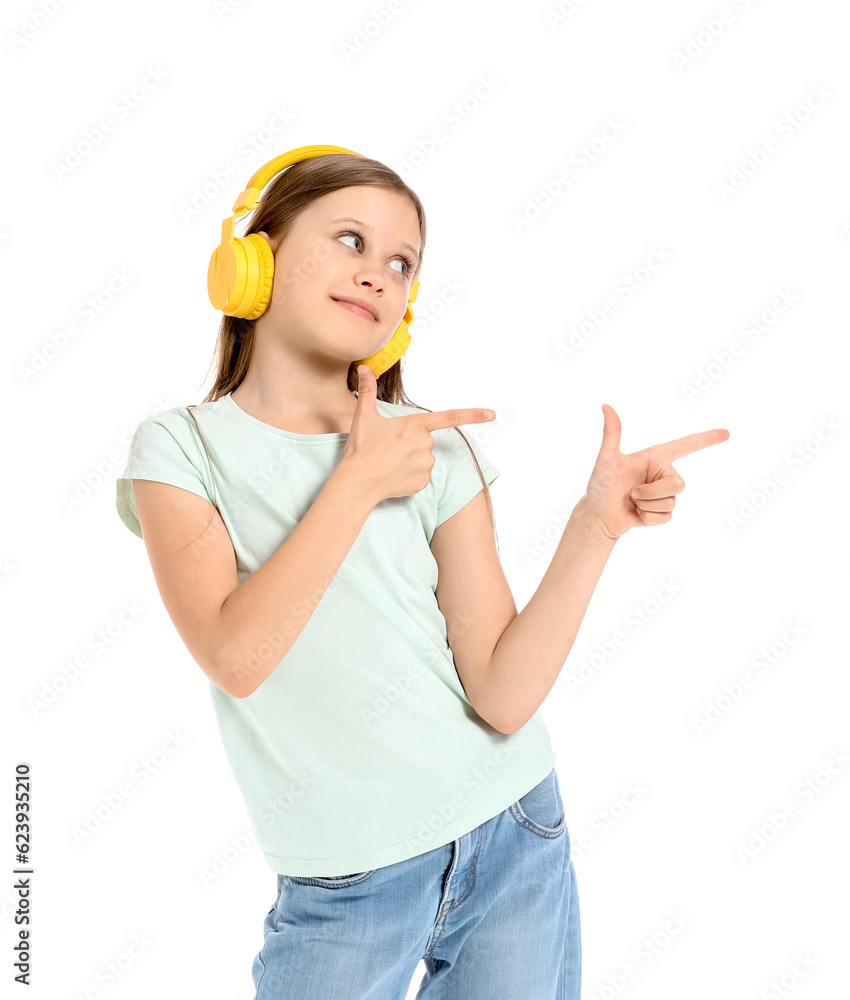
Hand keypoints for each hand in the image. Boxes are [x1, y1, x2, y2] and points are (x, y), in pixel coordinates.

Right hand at [342, 365, 495, 504]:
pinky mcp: (423, 483)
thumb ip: (367, 390)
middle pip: (425, 441)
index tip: (492, 414)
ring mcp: (426, 465)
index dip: (473, 415)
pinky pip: (421, 477)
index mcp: (415, 425)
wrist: (357, 482)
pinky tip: (393, 477)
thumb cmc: (361, 448)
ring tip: (389, 464)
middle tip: (388, 449)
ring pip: (424, 459)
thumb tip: (363, 367)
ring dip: (410, 460)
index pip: (450, 418)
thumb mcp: (364, 416)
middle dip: (411, 444)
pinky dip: (409, 477)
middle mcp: (425, 444)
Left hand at [578, 404, 729, 541]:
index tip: (726, 433)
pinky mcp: (663, 512)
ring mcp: (664, 494)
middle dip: (652, 492)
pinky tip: (636, 515)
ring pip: (671, 502)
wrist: (598, 517)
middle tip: (631, 493)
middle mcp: (663, 474)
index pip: (685, 446)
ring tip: (632, 502)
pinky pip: (666, 517)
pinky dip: (648, 518)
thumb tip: (606, 406)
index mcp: (655, 458)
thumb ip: (612, 434)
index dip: (705, 439)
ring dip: (647, 505)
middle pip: (678, 484)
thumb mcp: (607, 459)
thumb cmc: (600, 486)